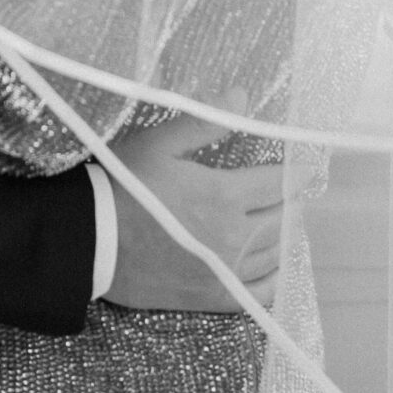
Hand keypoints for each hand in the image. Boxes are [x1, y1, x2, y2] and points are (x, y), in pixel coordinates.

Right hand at [102, 107, 283, 313]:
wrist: (88, 240)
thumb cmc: (121, 185)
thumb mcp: (158, 144)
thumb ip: (204, 122)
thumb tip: (243, 97)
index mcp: (224, 194)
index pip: (280, 183)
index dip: (296, 173)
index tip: (304, 169)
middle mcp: (234, 235)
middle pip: (282, 218)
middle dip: (288, 203)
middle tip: (288, 194)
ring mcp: (225, 269)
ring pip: (275, 253)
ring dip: (282, 236)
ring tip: (280, 224)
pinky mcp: (212, 296)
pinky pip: (260, 292)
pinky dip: (273, 278)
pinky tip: (272, 267)